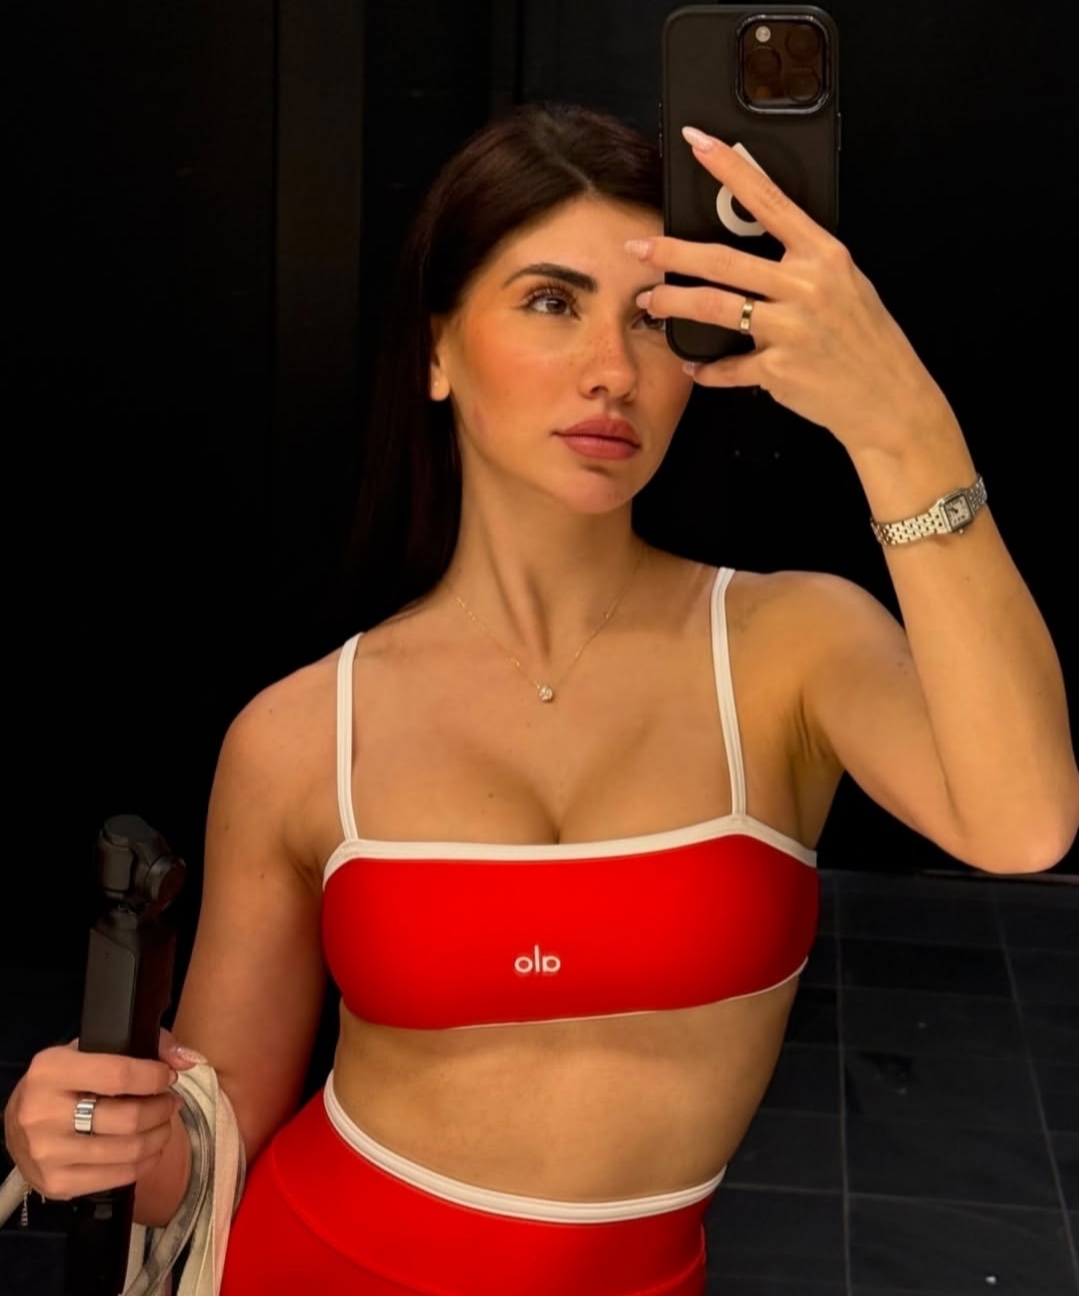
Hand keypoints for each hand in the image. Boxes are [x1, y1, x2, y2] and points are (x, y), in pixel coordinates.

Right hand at [3, 1030, 198, 1199]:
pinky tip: (149, 1148)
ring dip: (159, 1135)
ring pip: (127, 1150)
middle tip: (169, 1102)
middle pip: (127, 1118)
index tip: (167, 1077)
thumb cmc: (63, 1082)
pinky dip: (145, 1163)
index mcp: (52, 1071)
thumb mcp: (90, 1050)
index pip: (118, 1075)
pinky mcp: (57, 1183)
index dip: (154, 1077)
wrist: (17, 1125)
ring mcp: (48, 1153)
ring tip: (163, 1123)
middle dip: (161, 1109)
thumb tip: (186, 1060)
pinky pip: (117, 1178)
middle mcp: (44, 1113)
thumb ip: (143, 1045)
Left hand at [628, 127, 956, 457]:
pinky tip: (696, 366)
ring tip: (651, 302)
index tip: (697, 144)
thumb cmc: (866, 342)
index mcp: (824, 255)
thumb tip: (755, 249)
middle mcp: (806, 286)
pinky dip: (707, 369)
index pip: (769, 200)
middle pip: (723, 260)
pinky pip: (727, 367)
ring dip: (673, 303)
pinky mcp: (777, 369)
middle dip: (672, 253)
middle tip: (640, 248)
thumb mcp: (845, 285)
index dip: (729, 169)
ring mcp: (790, 328)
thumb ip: (803, 264)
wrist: (891, 399)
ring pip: (714, 307)